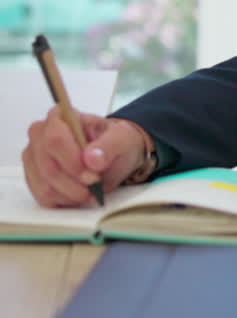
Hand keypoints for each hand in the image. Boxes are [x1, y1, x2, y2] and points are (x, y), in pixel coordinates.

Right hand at [22, 109, 149, 207]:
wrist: (114, 155)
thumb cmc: (115, 142)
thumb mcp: (122, 139)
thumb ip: (109, 145)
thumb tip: (91, 158)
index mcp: (60, 116)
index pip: (55, 139)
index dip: (72, 162)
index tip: (93, 176)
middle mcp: (40, 135)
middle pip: (47, 166)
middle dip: (74, 182)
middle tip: (95, 185)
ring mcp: (34, 158)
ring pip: (44, 185)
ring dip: (71, 194)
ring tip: (91, 190)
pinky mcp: (34, 178)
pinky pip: (43, 197)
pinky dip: (65, 200)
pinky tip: (79, 194)